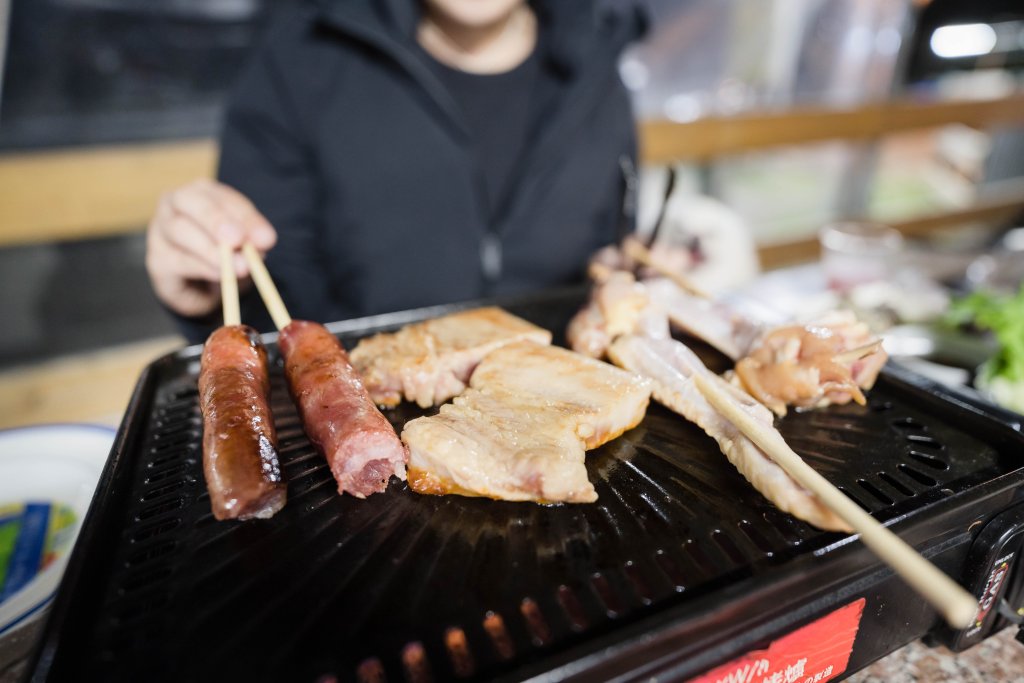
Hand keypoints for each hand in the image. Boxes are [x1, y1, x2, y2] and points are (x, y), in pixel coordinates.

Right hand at [146, 179, 276, 317]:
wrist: (197, 287)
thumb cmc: (222, 255)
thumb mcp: (242, 245)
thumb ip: (251, 240)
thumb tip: (264, 241)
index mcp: (200, 192)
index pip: (222, 196)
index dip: (246, 217)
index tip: (267, 239)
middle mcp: (173, 203)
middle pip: (190, 202)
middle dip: (217, 220)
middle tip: (239, 240)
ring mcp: (159, 230)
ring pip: (180, 230)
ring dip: (212, 250)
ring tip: (238, 267)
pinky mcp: (156, 260)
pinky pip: (178, 260)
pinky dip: (203, 267)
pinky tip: (220, 274)